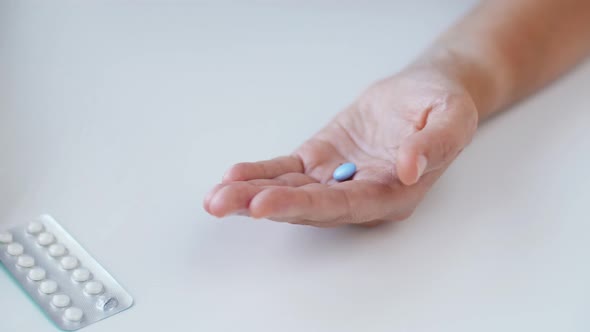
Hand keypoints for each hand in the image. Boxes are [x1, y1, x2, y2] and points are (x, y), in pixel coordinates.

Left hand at [204, 67, 478, 226]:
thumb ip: (436, 144)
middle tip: (224, 203)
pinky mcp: (321, 161)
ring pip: (292, 191)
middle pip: (309, 207)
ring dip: (253, 194)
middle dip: (265, 205)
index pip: (344, 206)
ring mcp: (337, 179)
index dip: (304, 206)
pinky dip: (262, 173)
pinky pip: (288, 170)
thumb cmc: (443, 107)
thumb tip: (410, 167)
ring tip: (216, 198)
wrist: (423, 94)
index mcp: (393, 194)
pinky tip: (235, 176)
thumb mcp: (451, 117)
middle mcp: (361, 195)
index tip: (266, 204)